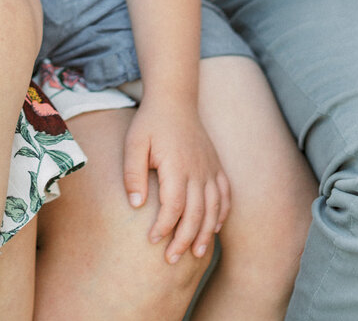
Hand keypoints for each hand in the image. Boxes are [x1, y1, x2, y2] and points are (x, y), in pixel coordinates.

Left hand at [124, 100, 229, 264]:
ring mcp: (210, 168)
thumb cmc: (150, 122)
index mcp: (176, 166)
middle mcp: (197, 170)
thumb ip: (133, 174)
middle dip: (184, 240)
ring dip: (205, 233)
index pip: (173, 207)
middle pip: (196, 214)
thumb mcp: (134, 143)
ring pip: (213, 208)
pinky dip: (222, 214)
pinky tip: (214, 228)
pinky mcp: (216, 165)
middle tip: (172, 259)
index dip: (164, 227)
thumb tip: (135, 206)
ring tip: (196, 254)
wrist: (174, 98)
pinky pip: (225, 195)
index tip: (153, 240)